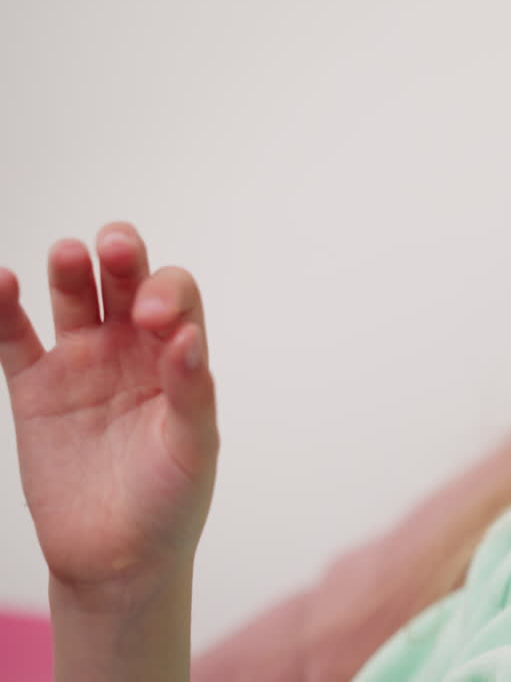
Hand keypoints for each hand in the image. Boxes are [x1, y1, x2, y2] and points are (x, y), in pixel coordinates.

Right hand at [0, 223, 217, 599]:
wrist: (117, 558)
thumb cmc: (172, 503)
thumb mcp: (194, 449)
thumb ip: (192, 392)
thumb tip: (189, 338)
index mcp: (178, 358)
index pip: (177, 299)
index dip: (168, 295)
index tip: (155, 322)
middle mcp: (132, 350)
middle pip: (127, 282)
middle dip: (124, 257)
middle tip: (115, 249)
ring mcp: (82, 364)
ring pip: (74, 298)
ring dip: (71, 269)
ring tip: (68, 254)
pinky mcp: (36, 389)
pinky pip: (15, 337)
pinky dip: (4, 308)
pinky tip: (4, 281)